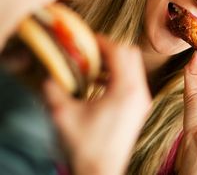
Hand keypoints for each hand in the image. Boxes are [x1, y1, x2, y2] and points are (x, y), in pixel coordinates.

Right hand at [44, 35, 150, 174]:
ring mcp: (142, 100)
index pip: (119, 51)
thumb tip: (50, 75)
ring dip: (115, 61)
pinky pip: (133, 80)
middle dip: (111, 48)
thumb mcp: (64, 115)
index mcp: (126, 90)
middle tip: (91, 50)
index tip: (87, 39)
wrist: (102, 172)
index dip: (102, 41)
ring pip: (134, 66)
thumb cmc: (86, 147)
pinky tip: (99, 82)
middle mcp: (139, 92)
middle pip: (131, 54)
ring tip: (93, 65)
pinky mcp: (139, 108)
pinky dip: (118, 74)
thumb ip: (54, 90)